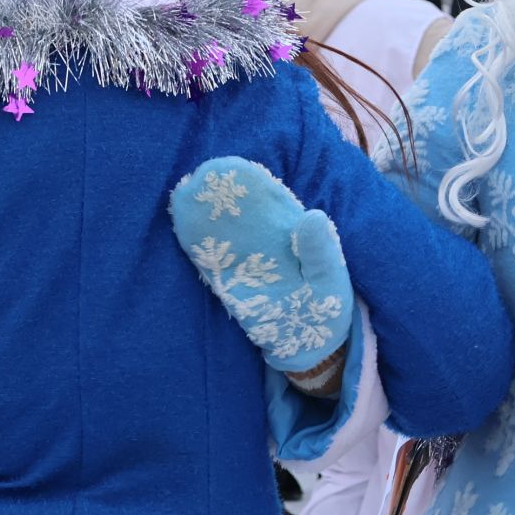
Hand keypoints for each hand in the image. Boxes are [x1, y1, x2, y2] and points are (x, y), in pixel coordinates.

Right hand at [169, 157, 353, 372]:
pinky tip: (185, 226)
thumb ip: (321, 251)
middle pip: (241, 215)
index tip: (236, 167)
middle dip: (221, 194)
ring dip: (204, 216)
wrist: (311, 348)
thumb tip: (313, 214)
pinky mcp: (231, 288)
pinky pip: (212, 263)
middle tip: (203, 174)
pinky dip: (197, 245)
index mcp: (293, 237)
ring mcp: (247, 265)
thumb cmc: (327, 309)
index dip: (253, 185)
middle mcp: (266, 245)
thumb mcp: (330, 279)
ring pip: (222, 234)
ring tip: (187, 193)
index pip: (271, 204)